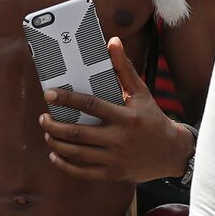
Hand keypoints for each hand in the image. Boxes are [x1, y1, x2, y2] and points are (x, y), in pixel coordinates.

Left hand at [40, 36, 188, 183]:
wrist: (171, 152)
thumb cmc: (152, 118)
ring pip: (77, 154)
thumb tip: (112, 42)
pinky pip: (83, 173)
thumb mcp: (142, 92)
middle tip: (43, 117)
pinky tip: (56, 155)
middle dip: (55, 126)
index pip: (91, 105)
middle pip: (78, 134)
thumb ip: (124, 68)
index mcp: (126, 116)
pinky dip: (66, 165)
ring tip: (48, 133)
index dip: (67, 99)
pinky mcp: (113, 174)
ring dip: (57, 143)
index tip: (49, 94)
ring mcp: (116, 159)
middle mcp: (120, 139)